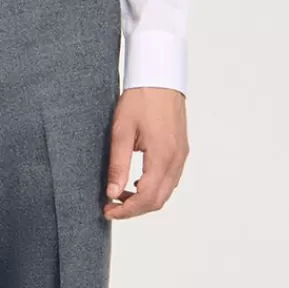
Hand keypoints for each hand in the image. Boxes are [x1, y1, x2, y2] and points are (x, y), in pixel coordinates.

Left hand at [103, 86, 187, 218]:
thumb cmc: (140, 99)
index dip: (126, 210)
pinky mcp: (181, 151)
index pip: (147, 197)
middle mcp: (176, 159)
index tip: (107, 210)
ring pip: (166, 192)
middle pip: (159, 200)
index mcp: (162, 155)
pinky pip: (170, 179)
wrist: (160, 77)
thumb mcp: (121, 131)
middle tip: (111, 207)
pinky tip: (136, 182)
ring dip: (144, 200)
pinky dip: (154, 188)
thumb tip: (112, 193)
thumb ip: (118, 165)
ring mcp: (181, 155)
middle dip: (134, 209)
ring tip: (120, 194)